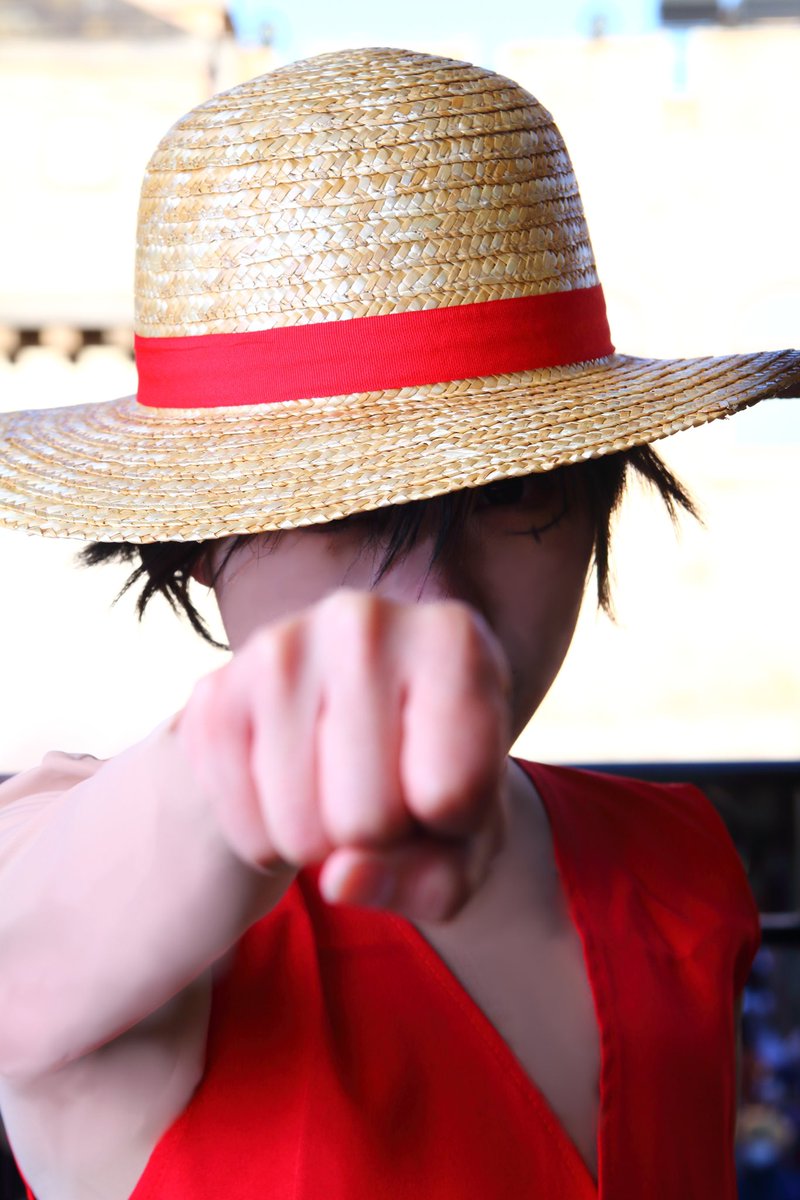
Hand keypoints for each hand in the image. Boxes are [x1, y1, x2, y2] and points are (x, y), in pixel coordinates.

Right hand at [176, 590, 510, 921]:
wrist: (348, 726)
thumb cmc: (433, 778)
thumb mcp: (468, 834)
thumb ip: (436, 876)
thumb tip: (341, 880)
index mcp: (454, 637)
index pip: (452, 794)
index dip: (453, 824)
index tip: (448, 782)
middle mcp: (365, 620)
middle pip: (371, 819)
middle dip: (381, 839)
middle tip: (386, 789)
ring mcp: (278, 647)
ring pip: (302, 831)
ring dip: (322, 847)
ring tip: (340, 789)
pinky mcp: (213, 692)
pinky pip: (242, 825)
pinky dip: (268, 842)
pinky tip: (293, 793)